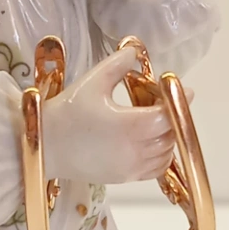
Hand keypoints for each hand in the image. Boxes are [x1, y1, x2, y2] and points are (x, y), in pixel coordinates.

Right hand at [43, 48, 176, 184]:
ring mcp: (130, 167)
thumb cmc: (65, 114)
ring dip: (169, 137)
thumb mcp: (92, 82)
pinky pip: (155, 170)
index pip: (168, 117)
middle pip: (170, 135)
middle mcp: (133, 150)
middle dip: (173, 117)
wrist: (44, 146)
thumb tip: (135, 52)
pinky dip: (161, 156)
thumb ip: (118, 64)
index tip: (184, 90)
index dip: (179, 102)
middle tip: (165, 102)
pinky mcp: (124, 177)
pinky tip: (153, 142)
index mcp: (128, 126)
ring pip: (166, 154)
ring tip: (159, 122)